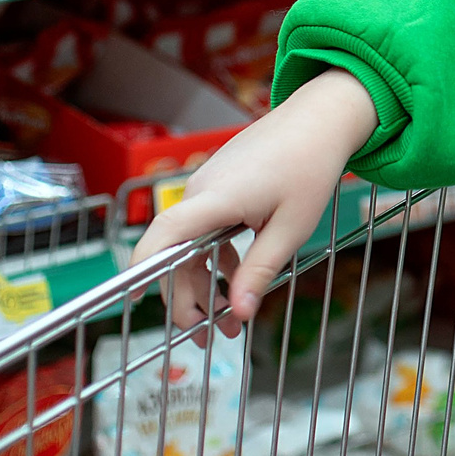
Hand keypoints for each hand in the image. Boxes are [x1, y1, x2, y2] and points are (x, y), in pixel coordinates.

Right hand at [128, 69, 379, 334]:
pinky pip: (203, 228)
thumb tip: (239, 313)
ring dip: (204, 282)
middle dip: (187, 300)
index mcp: (215, 199)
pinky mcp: (219, 184)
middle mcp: (201, 191)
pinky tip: (234, 277)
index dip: (142, 269)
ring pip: (190, 244)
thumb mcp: (291, 227)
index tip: (134, 301)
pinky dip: (214, 257)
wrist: (321, 117)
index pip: (163, 237)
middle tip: (208, 338)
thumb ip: (260, 270)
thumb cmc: (310, 166)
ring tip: (229, 318)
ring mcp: (208, 186)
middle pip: (175, 253)